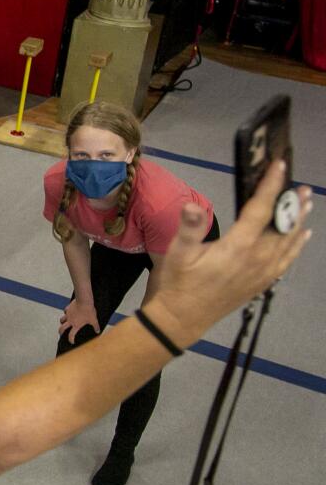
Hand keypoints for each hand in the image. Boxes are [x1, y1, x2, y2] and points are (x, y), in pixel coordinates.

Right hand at [59, 297, 99, 343]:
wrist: (84, 301)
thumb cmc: (88, 310)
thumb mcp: (94, 320)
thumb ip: (96, 326)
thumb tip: (98, 331)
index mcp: (76, 325)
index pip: (71, 335)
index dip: (70, 340)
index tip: (72, 342)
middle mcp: (70, 321)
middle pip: (61, 328)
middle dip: (60, 332)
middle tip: (61, 333)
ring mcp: (68, 314)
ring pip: (61, 320)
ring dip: (62, 322)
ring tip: (64, 323)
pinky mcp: (68, 308)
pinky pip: (65, 311)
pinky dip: (66, 312)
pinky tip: (69, 312)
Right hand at [149, 161, 311, 344]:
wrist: (183, 318)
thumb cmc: (179, 283)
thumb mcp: (177, 254)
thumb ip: (189, 228)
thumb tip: (191, 205)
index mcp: (239, 246)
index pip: (261, 209)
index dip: (271, 186)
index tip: (280, 166)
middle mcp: (258, 257)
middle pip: (284, 225)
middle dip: (293, 203)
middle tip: (302, 187)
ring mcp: (264, 271)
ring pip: (289, 241)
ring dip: (299, 221)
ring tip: (307, 203)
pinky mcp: (263, 282)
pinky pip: (288, 260)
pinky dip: (298, 245)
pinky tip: (303, 237)